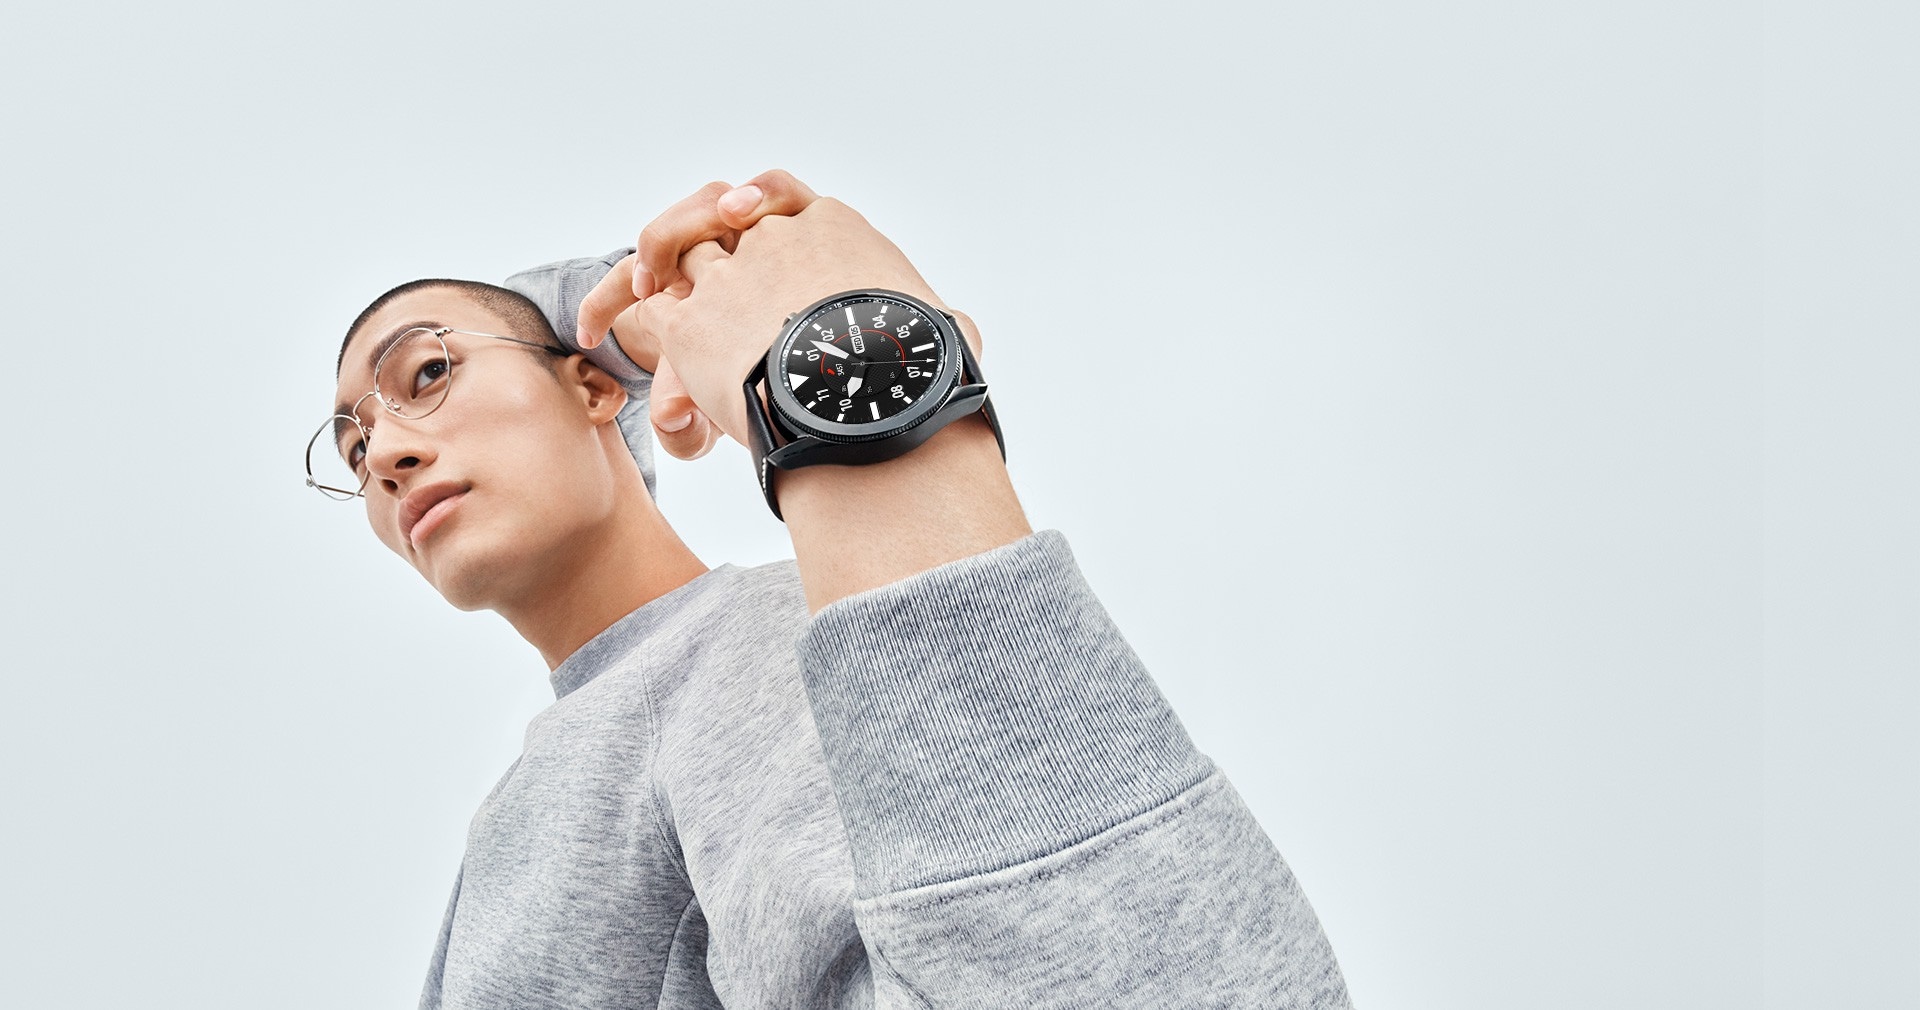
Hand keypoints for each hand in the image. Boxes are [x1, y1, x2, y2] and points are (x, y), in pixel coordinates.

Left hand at [578, 170, 980, 452]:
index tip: (744, 222)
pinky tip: (597, 326)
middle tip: (678, 260)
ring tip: (641, 282)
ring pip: (678, 244)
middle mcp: (776, 237)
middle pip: (724, 214)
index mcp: (837, 227)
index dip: (759, 207)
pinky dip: (616, 303)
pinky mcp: (690, 316)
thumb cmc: (916, 370)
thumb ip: (946, 325)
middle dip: (700, 228)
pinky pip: (644, 296)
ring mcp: (729, 273)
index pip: (787, 198)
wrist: (866, 397)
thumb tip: (964, 332)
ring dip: (658, 257)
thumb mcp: (944, 332)